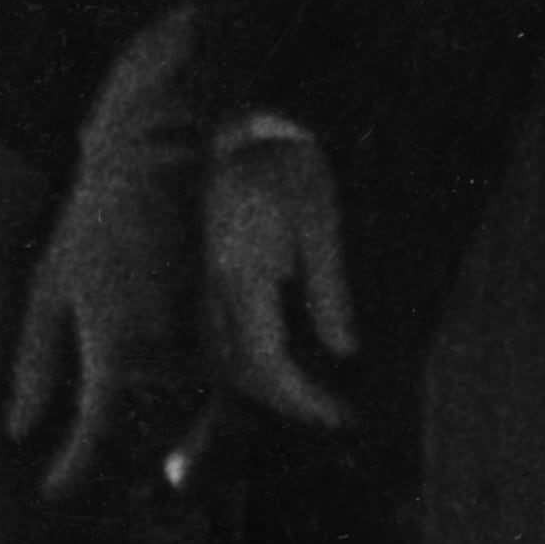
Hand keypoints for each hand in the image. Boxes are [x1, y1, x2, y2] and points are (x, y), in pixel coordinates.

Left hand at [6, 144, 194, 504]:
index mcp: (118, 346)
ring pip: (178, 430)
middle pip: (143, 445)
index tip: (51, 493)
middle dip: (112, 481)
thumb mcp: (49, 292)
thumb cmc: (92, 226)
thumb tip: (20, 429)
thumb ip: (35, 365)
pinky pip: (203, 401)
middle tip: (79, 504)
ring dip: (148, 460)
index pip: (97, 436)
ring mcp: (198, 347)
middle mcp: (165, 355)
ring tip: (121, 489)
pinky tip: (160, 443)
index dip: (74, 472)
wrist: (159, 169)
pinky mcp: (218, 335)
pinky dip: (179, 429)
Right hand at [204, 125, 358, 430]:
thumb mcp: (320, 221)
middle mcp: (213, 290)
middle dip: (286, 402)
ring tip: (307, 399)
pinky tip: (266, 373)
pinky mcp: (200, 280)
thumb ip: (329, 288)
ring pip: (221, 362)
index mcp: (243, 277)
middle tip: (334, 414)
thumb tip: (344, 350)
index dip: (303, 399)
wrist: (239, 128)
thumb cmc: (287, 168)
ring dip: (261, 390)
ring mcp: (200, 286)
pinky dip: (240, 367)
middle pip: (239, 374)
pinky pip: (214, 341)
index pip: (267, 362)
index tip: (340, 414)